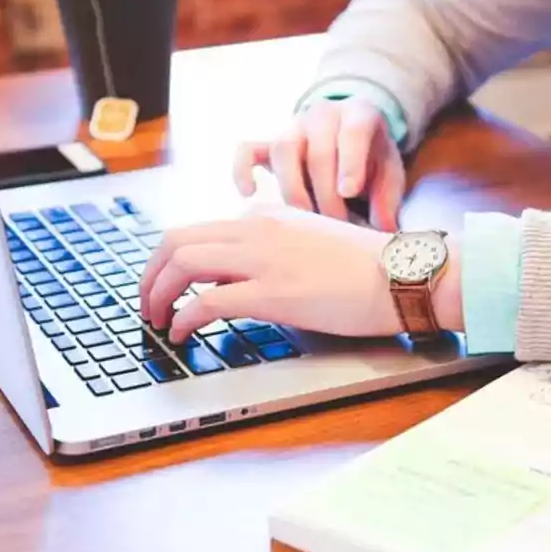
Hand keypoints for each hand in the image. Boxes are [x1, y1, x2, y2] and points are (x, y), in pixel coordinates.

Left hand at [138, 204, 463, 341]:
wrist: (403, 273)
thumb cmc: (367, 267)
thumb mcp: (310, 242)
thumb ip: (274, 249)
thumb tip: (243, 277)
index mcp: (264, 216)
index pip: (197, 230)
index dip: (168, 261)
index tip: (164, 284)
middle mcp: (256, 228)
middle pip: (175, 241)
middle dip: (150, 275)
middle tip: (147, 304)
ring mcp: (263, 258)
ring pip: (183, 264)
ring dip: (158, 295)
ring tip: (157, 321)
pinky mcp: (273, 292)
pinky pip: (207, 301)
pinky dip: (183, 318)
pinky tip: (182, 334)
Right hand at [232, 97, 405, 231]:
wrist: (349, 133)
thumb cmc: (371, 157)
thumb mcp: (389, 172)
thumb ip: (388, 198)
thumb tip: (383, 230)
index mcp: (359, 115)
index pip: (353, 133)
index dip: (350, 163)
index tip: (349, 192)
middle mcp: (323, 116)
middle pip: (317, 152)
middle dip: (326, 195)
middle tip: (337, 225)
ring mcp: (292, 128)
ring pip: (283, 151)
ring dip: (294, 190)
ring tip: (307, 220)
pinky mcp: (269, 143)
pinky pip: (247, 150)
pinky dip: (242, 170)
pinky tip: (250, 194)